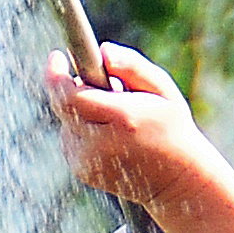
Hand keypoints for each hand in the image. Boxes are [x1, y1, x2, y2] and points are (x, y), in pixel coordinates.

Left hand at [43, 42, 226, 217]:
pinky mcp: (81, 171)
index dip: (57, 74)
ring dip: (80, 110)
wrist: (176, 181)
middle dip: (72, 87)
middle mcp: (100, 144)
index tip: (57, 55)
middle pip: (64, 106)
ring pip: (66, 121)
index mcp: (123, 119)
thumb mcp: (163, 90)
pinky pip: (69, 138)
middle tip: (94, 80)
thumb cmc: (172, 128)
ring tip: (113, 115)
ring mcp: (88, 161)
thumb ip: (132, 66)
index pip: (72, 95)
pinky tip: (108, 135)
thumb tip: (102, 51)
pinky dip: (81, 129)